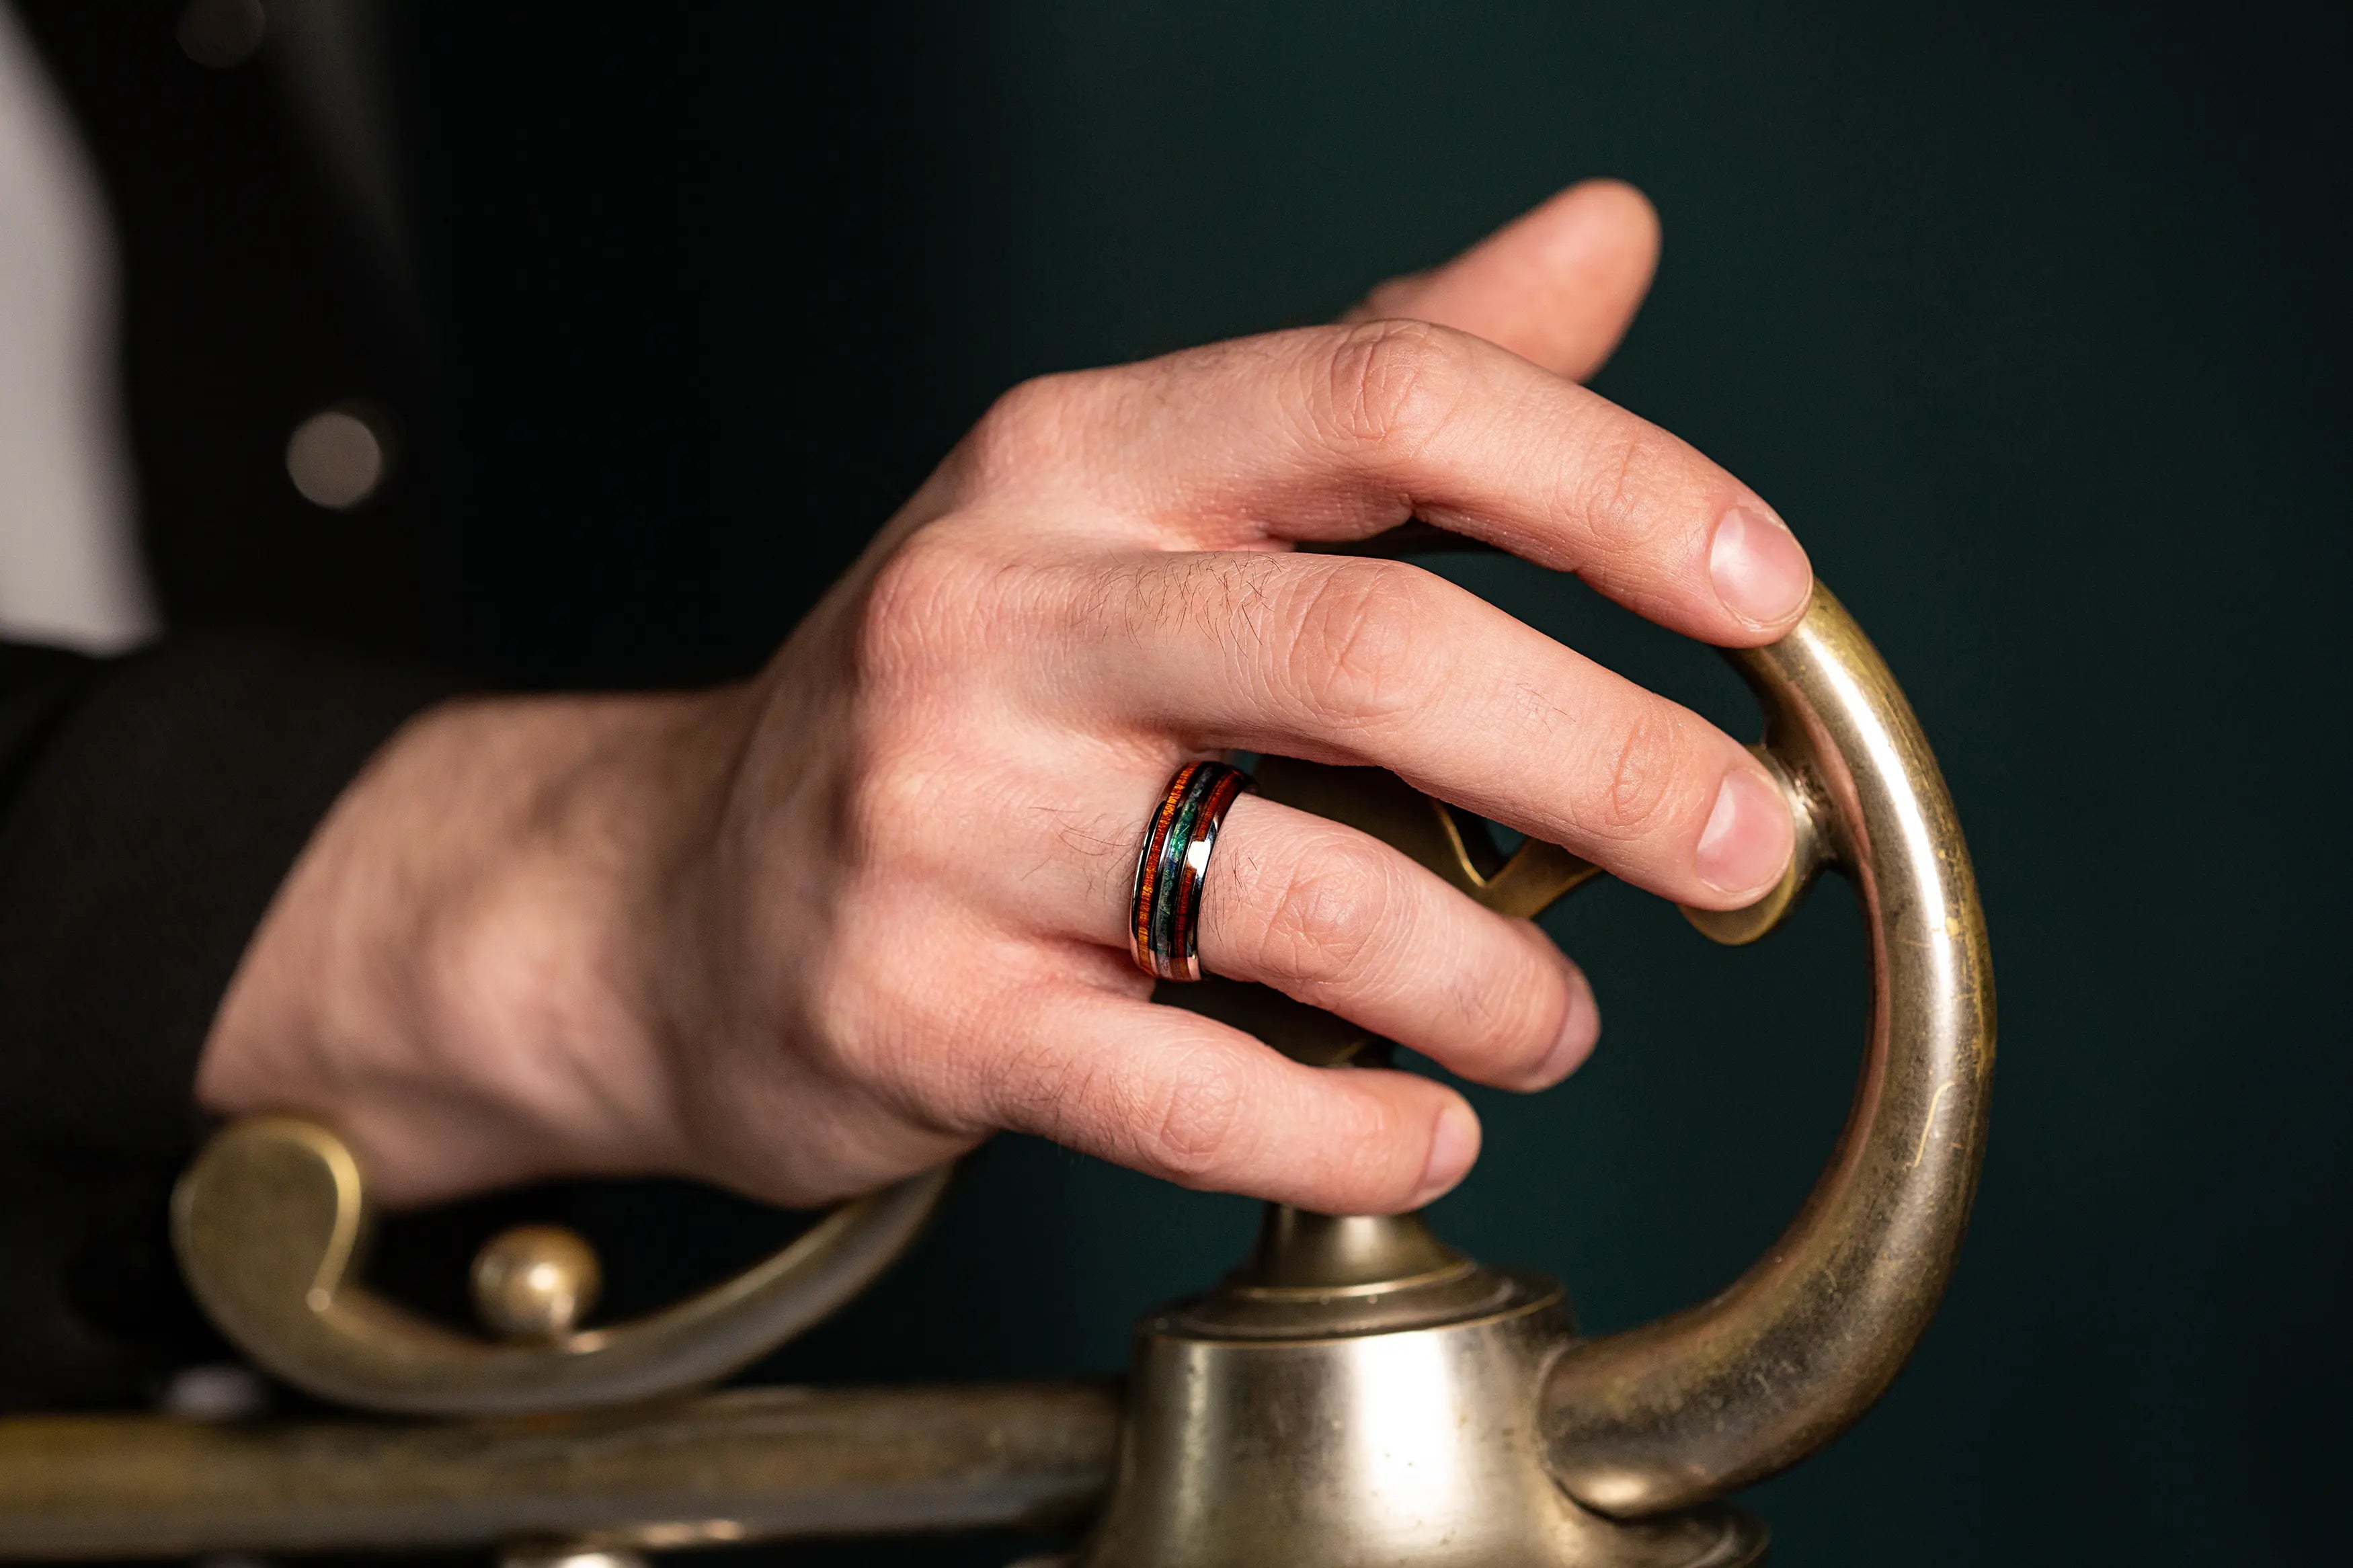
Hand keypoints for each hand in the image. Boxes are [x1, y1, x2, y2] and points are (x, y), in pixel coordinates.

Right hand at [198, 181, 1808, 1214]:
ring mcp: (940, 814)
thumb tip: (1605, 236)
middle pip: (1371, 649)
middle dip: (1605, 761)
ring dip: (1491, 974)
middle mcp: (998, 608)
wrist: (667, 894)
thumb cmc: (963, 698)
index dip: (1612, 482)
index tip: (1762, 594)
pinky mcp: (912, 1009)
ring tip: (1554, 1015)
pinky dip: (1346, 1125)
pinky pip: (1181, 1093)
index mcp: (1081, 458)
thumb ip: (1376, 381)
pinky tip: (1428, 1124)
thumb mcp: (1134, 503)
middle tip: (1741, 848)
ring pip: (1298, 894)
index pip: (1388, 396)